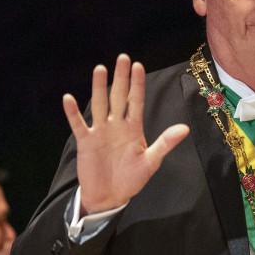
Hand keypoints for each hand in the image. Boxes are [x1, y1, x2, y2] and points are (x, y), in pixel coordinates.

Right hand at [63, 54, 189, 214]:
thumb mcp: (151, 162)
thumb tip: (185, 128)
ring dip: (98, 88)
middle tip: (123, 57)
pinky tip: (68, 98)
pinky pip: (79, 124)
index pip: (136, 101)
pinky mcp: (86, 142)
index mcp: (133, 128)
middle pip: (118, 97)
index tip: (138, 66)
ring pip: (100, 105)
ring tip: (99, 68)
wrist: (110, 197)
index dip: (137, 84)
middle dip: (121, 78)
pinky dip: (73, 113)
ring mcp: (101, 132)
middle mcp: (116, 126)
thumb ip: (165, 143)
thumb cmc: (131, 179)